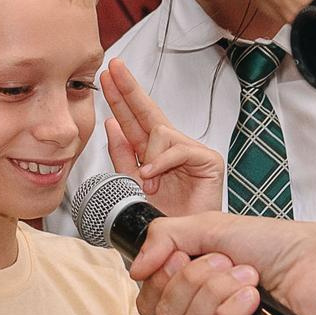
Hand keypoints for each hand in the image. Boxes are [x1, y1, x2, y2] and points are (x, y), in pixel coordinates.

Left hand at [100, 60, 223, 217]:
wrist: (179, 248)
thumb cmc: (160, 222)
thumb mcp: (130, 186)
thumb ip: (122, 156)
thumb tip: (112, 124)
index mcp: (150, 154)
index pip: (133, 120)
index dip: (120, 98)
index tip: (107, 75)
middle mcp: (170, 149)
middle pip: (148, 111)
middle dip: (129, 89)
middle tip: (115, 67)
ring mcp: (191, 153)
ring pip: (160, 132)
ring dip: (148, 157)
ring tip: (146, 183)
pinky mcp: (208, 160)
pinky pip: (178, 149)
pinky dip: (161, 162)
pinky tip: (152, 177)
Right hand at [129, 212, 315, 314]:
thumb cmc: (279, 246)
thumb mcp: (211, 227)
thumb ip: (164, 237)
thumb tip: (133, 269)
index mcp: (198, 292)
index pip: (151, 299)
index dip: (161, 278)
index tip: (182, 256)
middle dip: (192, 281)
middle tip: (226, 262)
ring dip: (217, 294)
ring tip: (249, 278)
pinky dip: (230, 314)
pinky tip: (253, 299)